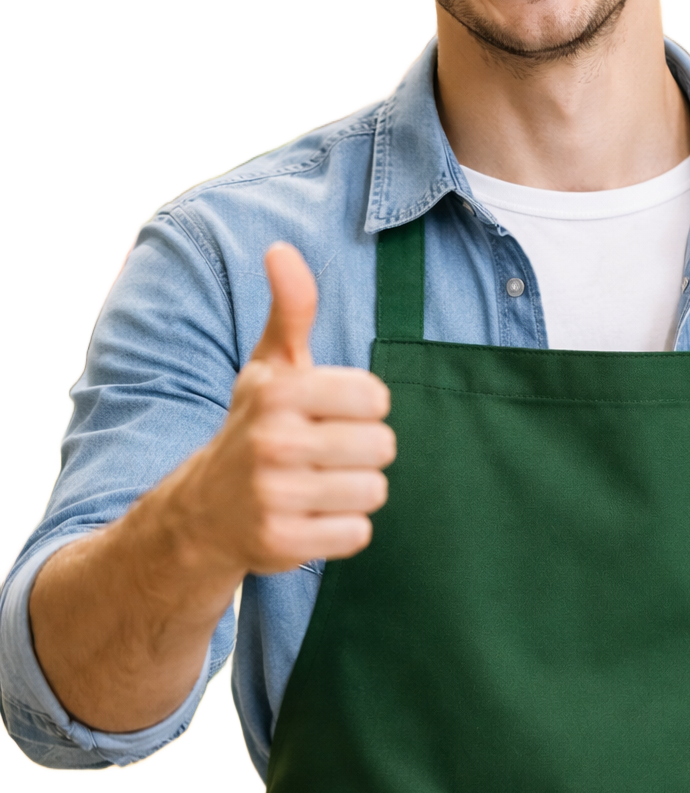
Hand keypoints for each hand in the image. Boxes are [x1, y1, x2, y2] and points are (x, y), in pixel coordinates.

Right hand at [178, 242, 395, 573]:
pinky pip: (358, 533)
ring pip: (374, 490)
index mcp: (280, 392)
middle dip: (363, 451)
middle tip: (326, 454)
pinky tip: (313, 517)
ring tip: (320, 484)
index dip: (363, 407)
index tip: (332, 412)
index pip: (376, 397)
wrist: (204, 510)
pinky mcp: (282, 543)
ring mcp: (275, 496)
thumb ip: (290, 309)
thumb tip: (282, 249)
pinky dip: (344, 528)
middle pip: (381, 446)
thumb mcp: (270, 365)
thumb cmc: (255, 426)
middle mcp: (273, 442)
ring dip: (355, 490)